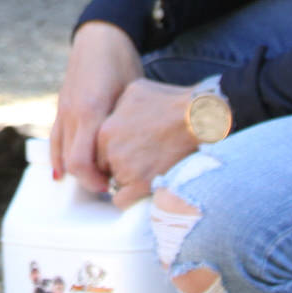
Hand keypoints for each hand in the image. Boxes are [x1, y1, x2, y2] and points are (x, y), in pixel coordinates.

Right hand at [50, 20, 143, 193]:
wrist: (100, 37)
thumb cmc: (122, 63)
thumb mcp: (133, 94)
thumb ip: (129, 125)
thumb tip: (142, 156)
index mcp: (91, 110)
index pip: (81, 162)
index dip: (95, 181)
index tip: (114, 186)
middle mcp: (72, 113)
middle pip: (70, 163)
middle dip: (88, 179)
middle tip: (110, 185)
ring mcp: (63, 110)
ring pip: (60, 153)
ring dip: (75, 170)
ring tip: (94, 177)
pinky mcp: (60, 107)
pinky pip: (55, 139)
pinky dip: (58, 157)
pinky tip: (62, 171)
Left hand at [96, 78, 198, 206]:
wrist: (194, 118)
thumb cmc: (168, 101)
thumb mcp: (133, 92)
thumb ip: (117, 108)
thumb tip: (116, 115)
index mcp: (105, 130)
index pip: (97, 152)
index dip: (110, 153)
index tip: (125, 151)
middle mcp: (111, 151)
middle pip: (105, 168)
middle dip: (117, 165)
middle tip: (138, 160)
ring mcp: (126, 169)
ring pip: (116, 183)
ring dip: (127, 179)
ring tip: (148, 168)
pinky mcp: (143, 184)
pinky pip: (122, 201)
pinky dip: (128, 198)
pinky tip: (142, 187)